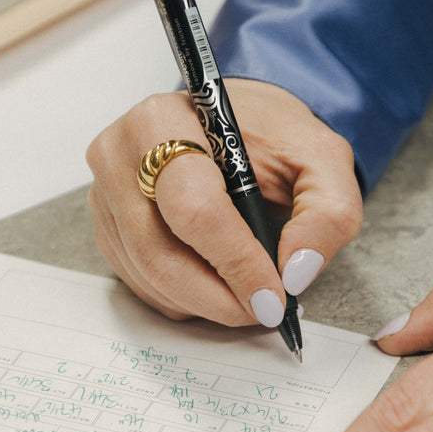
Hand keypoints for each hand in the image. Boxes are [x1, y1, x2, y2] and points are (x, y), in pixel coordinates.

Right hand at [86, 79, 361, 325]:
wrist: (234, 124)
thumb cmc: (271, 135)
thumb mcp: (322, 159)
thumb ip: (326, 213)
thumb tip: (296, 273)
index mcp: (164, 120)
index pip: (194, 209)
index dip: (236, 263)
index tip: (273, 298)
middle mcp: (119, 156)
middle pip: (160, 254)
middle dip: (219, 297)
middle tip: (265, 311)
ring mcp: (106, 196)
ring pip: (149, 278)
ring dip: (205, 304)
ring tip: (249, 296)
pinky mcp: (107, 228)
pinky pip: (141, 284)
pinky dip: (186, 299)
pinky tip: (218, 283)